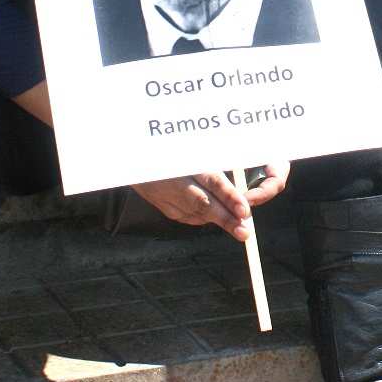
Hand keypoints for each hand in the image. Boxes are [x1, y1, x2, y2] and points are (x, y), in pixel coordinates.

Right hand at [129, 162, 288, 240]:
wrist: (138, 161)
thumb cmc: (172, 149)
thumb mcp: (194, 150)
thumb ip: (216, 166)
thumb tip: (240, 181)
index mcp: (187, 163)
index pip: (212, 182)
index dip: (229, 197)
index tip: (244, 210)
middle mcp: (177, 182)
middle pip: (205, 204)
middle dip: (226, 219)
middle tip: (244, 232)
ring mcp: (168, 198)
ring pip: (197, 214)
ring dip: (219, 222)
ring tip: (239, 230)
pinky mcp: (167, 209)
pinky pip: (190, 216)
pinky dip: (204, 218)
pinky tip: (216, 219)